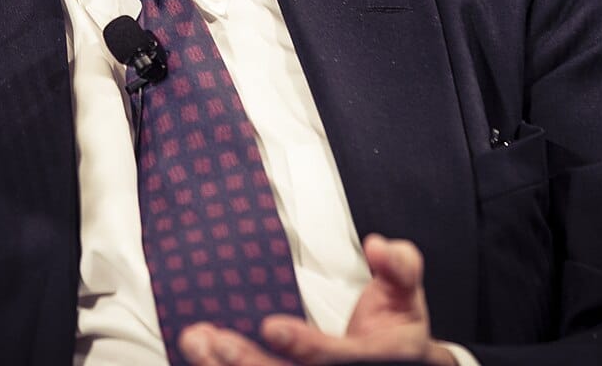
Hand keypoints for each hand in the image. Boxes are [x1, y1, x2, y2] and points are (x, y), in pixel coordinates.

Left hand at [178, 235, 456, 365]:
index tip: (270, 325)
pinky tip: (197, 352)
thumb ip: (399, 267)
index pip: (332, 358)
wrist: (400, 365)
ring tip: (194, 341)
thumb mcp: (406, 295)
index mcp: (369, 359)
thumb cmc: (396, 328)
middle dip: (247, 362)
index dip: (303, 344)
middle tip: (212, 339)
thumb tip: (379, 247)